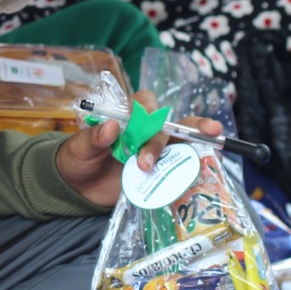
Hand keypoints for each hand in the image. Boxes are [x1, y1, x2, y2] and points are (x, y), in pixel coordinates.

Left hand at [55, 89, 224, 207]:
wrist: (80, 188)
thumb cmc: (78, 160)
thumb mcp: (79, 148)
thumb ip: (93, 138)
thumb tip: (111, 125)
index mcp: (125, 116)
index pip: (142, 102)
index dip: (146, 107)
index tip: (141, 118)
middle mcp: (144, 130)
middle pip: (163, 124)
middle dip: (162, 137)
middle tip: (145, 161)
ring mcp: (154, 150)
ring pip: (181, 138)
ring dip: (194, 136)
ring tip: (212, 136)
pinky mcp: (160, 170)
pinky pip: (180, 164)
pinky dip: (193, 162)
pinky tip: (203, 164)